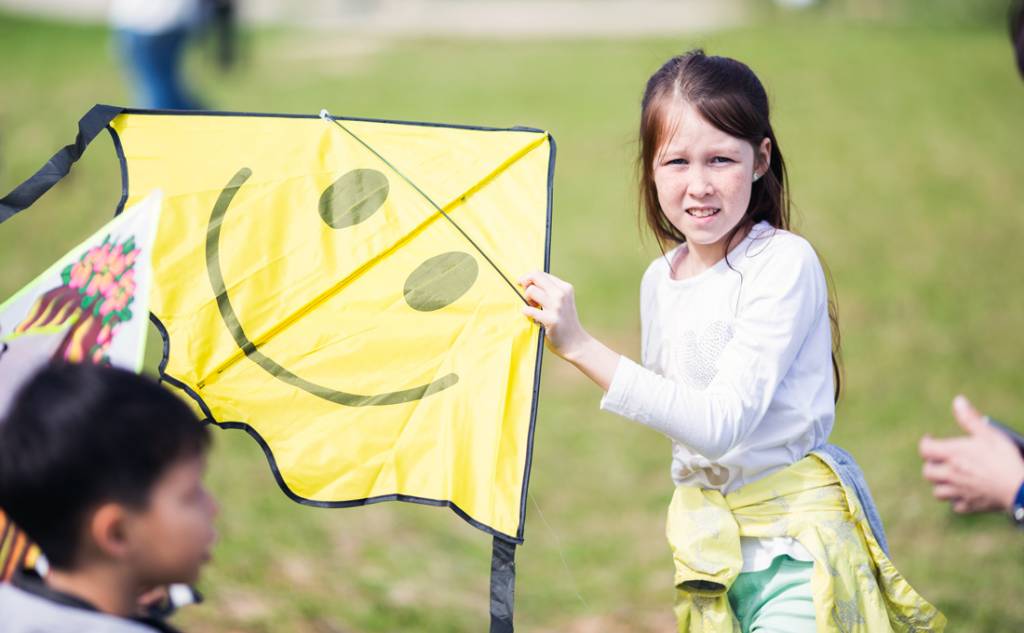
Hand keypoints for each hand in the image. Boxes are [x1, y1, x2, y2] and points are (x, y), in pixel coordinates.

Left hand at [517, 271, 620, 389]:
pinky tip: (534, 320)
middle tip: (529, 299)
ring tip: (533, 309)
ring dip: (527, 301)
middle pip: (535, 277)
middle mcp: (561, 294)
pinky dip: (527, 314)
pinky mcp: (551, 320)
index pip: (540, 273)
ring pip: (531, 291)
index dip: (528, 279)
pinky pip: (529, 310)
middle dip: (526, 286)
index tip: (524, 287)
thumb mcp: (561, 301)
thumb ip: (549, 291)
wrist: (575, 343)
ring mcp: (557, 307)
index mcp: (565, 287)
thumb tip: (525, 282)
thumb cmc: (564, 322)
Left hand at [919, 395, 1023, 513]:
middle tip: (942, 460)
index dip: (926, 443)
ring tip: (951, 477)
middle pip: (928, 472)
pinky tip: (965, 493)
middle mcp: (950, 474)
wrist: (1019, 487)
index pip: (925, 449)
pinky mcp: (970, 505)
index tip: (931, 439)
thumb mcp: (988, 433)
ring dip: (941, 484)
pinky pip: (956, 506)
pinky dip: (958, 500)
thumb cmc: (1004, 458)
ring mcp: (958, 492)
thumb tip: (958, 401)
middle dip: (932, 465)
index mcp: (951, 455)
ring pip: (938, 491)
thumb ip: (970, 418)